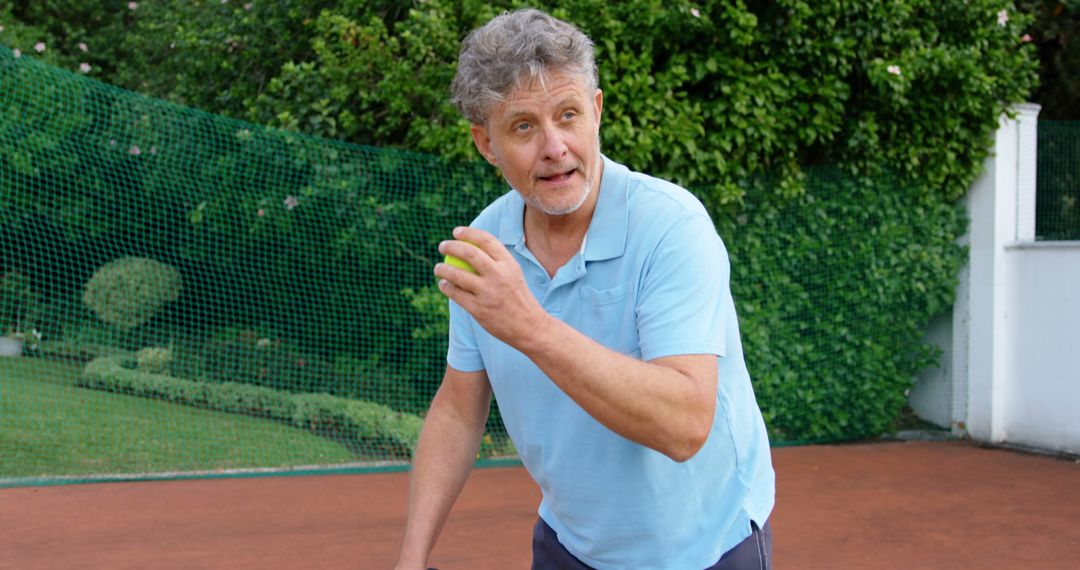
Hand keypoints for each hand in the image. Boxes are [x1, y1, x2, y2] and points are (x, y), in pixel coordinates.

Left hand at [435, 227, 548, 348]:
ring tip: (438, 268)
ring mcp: (488, 293)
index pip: (486, 240)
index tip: (456, 232)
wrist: (529, 327)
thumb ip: (497, 261)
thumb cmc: (518, 298)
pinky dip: (446, 287)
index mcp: (509, 264)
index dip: (468, 233)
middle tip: (442, 246)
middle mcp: (498, 276)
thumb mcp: (514, 274)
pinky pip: (456, 294)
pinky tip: (443, 285)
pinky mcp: (478, 309)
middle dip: (451, 246)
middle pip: (469, 253)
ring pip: (457, 275)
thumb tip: (473, 246)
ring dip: (442, 269)